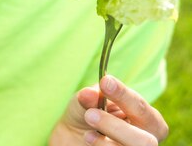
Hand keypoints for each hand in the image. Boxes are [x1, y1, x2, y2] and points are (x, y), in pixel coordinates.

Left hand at [51, 75, 168, 144]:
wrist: (75, 137)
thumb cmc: (89, 114)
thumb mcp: (85, 101)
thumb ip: (88, 97)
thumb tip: (88, 93)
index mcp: (147, 117)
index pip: (140, 107)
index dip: (123, 95)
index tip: (105, 82)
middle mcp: (148, 138)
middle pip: (145, 140)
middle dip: (115, 126)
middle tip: (90, 114)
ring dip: (106, 141)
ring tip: (87, 131)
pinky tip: (88, 139)